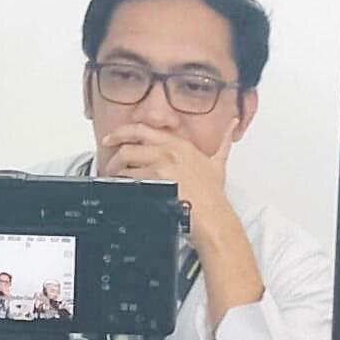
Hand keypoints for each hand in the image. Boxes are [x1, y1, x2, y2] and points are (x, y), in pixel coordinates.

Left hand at [101, 124, 256, 317]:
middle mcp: (170, 150)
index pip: (144, 129)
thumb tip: (232, 124)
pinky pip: (129, 178)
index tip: (114, 137)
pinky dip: (121, 181)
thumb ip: (223, 141)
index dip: (124, 131)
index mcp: (180, 144)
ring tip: (113, 176)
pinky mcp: (155, 181)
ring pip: (126, 161)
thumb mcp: (218, 162)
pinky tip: (120, 186)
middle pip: (129, 142)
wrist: (212, 216)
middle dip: (113, 148)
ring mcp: (161, 165)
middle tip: (106, 156)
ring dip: (115, 169)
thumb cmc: (213, 194)